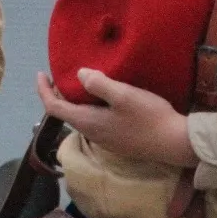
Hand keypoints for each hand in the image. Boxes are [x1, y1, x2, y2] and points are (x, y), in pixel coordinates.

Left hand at [35, 69, 197, 166]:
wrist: (175, 143)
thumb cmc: (148, 117)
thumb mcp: (123, 95)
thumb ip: (99, 84)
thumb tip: (79, 75)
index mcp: (87, 122)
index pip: (54, 108)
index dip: (43, 91)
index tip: (40, 74)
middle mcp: (92, 133)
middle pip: (66, 113)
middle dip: (59, 93)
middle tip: (61, 74)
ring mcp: (105, 139)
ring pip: (81, 117)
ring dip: (75, 100)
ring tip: (80, 81)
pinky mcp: (118, 140)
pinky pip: (94, 120)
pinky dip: (89, 106)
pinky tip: (101, 96)